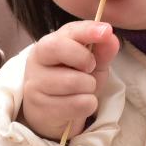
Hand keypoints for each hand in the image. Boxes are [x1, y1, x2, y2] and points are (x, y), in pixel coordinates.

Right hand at [19, 20, 119, 139]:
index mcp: (48, 44)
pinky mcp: (40, 109)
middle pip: (59, 48)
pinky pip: (78, 104)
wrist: (55, 114)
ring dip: (89, 88)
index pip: (67, 32)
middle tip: (90, 68)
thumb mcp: (92, 63)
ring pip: (75, 81)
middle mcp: (36, 61)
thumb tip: (111, 37)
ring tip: (82, 90)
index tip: (106, 31)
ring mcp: (35, 85)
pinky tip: (77, 105)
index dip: (88, 30)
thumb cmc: (73, 82)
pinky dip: (87, 105)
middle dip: (84, 58)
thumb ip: (102, 49)